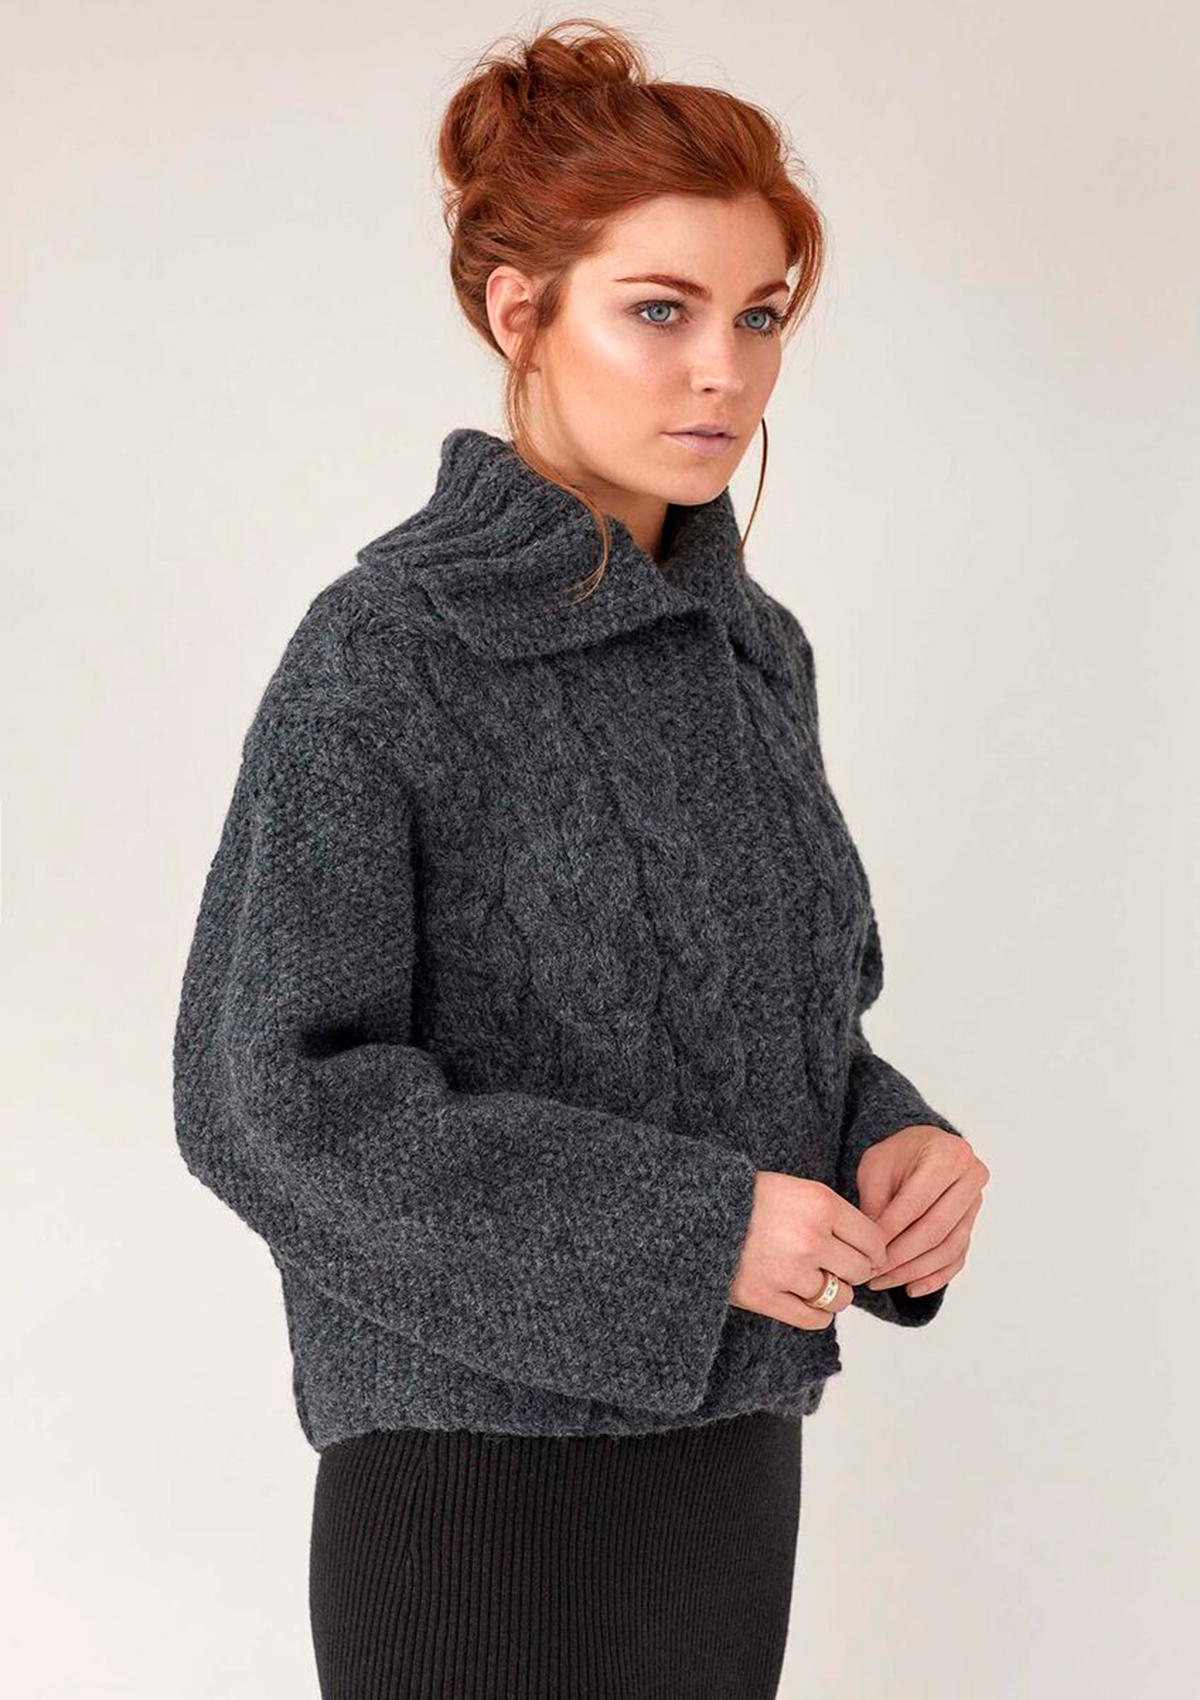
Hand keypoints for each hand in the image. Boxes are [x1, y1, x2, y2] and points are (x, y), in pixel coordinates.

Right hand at [729, 1170, 890, 1328]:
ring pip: (840, 1298)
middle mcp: (810, 1238)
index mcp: (820, 1204)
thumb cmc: (749, 1199)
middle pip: (860, 1270)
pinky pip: (814, 1319)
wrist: (696, 1212)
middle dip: (853, 1271)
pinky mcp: (766, 1297)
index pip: (873, 1240)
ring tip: (816, 1281)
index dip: (874, 1251)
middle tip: (838, 1267)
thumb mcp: (796, 1189)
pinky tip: (805, 1299)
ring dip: (833, 1293)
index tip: (867, 1255)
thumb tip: (871, 1249)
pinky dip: (816, 1313)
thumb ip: (832, 1214)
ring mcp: (788, 1271)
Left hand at [855, 1126, 988, 1298]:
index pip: (915, 1204)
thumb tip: (872, 1248)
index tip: (865, 1251)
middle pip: (934, 1230)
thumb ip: (876, 1203)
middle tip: (872, 1273)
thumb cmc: (897, 1155)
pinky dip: (934, 1277)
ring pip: (947, 1249)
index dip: (888, 1231)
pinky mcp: (972, 1225)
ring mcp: (976, 1204)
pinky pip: (957, 1259)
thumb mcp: (876, 1166)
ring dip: (913, 1271)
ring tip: (883, 1281)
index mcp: (947, 1155)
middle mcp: (970, 1179)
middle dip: (900, 1257)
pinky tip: (911, 1288)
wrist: (923, 1148)